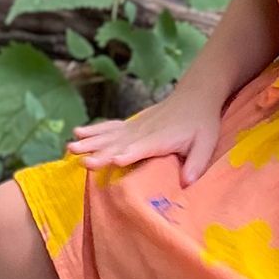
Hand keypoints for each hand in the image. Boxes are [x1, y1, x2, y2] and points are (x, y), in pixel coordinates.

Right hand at [66, 90, 222, 185]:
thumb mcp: (207, 143)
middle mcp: (143, 132)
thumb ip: (196, 163)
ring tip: (71, 147)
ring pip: (109, 135)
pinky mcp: (131, 124)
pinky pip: (109, 127)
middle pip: (119, 143)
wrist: (195, 95)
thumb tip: (187, 183)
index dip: (130, 154)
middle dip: (101, 152)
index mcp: (161, 138)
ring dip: (90, 141)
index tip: (115, 160)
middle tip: (82, 160)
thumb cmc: (202, 122)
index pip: (143, 147)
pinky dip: (94, 130)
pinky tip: (78, 132)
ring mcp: (135, 126)